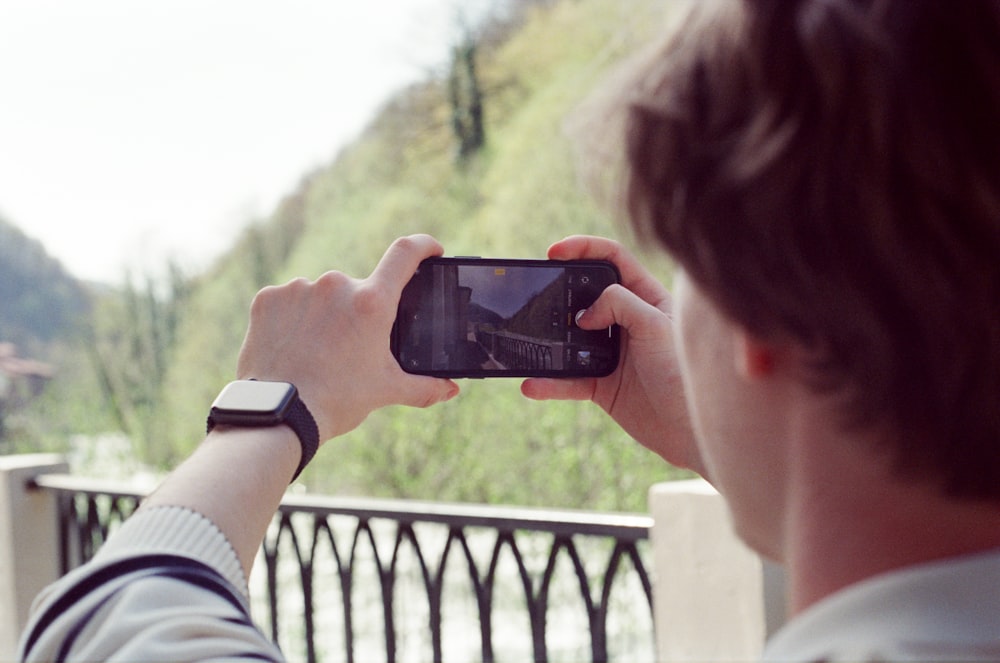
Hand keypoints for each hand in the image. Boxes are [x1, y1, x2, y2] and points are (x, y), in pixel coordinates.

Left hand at [236, 234, 458, 441]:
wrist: (280, 415)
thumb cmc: (337, 401)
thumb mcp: (386, 390)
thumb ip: (424, 387)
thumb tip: (450, 390)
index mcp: (372, 302)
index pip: (405, 254)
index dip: (423, 246)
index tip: (431, 250)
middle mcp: (336, 285)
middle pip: (358, 289)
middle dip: (359, 312)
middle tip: (353, 346)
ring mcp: (298, 289)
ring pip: (321, 295)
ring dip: (325, 315)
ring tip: (318, 353)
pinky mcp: (268, 299)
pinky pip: (288, 301)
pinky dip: (293, 319)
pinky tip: (292, 346)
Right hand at [521, 236, 704, 475]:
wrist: (691, 433)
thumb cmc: (684, 373)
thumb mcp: (656, 325)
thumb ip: (620, 304)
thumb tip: (583, 314)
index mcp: (646, 297)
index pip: (612, 259)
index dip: (583, 248)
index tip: (554, 252)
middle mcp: (626, 321)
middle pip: (584, 294)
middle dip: (559, 290)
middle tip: (539, 291)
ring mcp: (611, 353)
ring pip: (569, 338)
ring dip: (548, 339)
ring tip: (531, 339)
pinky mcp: (600, 385)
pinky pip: (567, 380)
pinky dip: (549, 383)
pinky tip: (533, 385)